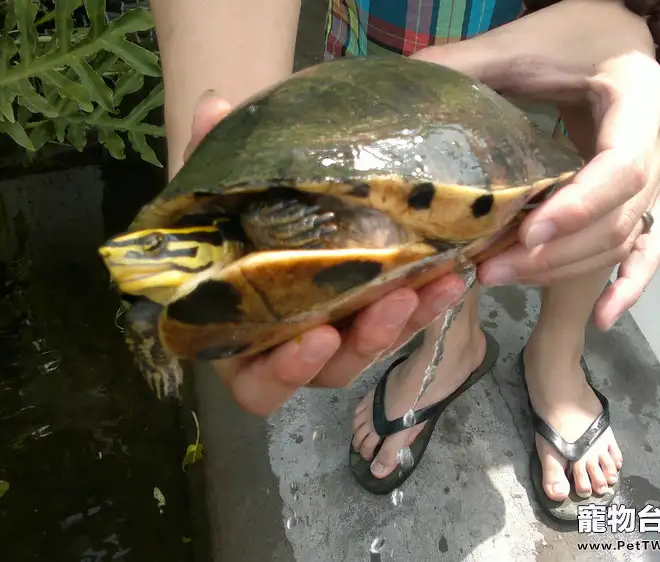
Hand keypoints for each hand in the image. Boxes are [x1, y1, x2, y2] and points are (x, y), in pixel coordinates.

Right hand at [183, 92, 468, 415]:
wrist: (263, 205)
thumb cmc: (227, 214)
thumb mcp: (214, 187)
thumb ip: (206, 156)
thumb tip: (212, 106)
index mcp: (243, 334)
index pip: (259, 381)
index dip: (286, 371)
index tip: (315, 337)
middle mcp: (290, 343)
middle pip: (330, 369)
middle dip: (363, 342)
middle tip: (390, 304)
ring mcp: (336, 327)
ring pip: (372, 345)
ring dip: (404, 320)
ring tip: (435, 281)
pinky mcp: (371, 308)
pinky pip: (401, 317)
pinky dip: (425, 299)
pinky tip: (453, 270)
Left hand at [415, 0, 659, 327]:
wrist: (614, 37)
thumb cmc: (570, 36)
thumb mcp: (519, 45)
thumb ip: (464, 64)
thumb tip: (403, 84)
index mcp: (639, 100)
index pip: (619, 167)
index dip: (577, 206)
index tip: (526, 232)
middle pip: (619, 218)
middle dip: (554, 251)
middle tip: (490, 268)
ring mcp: (659, 176)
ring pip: (623, 240)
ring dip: (565, 268)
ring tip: (500, 277)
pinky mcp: (646, 196)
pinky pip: (649, 248)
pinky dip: (630, 284)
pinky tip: (601, 317)